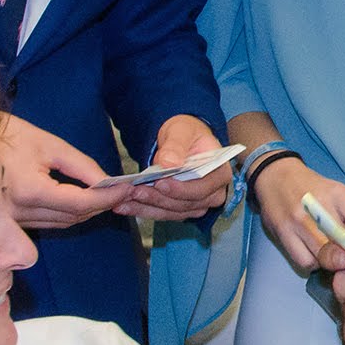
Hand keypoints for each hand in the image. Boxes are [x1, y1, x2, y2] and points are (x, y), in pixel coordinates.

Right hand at [0, 111, 129, 227]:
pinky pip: (47, 223)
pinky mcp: (9, 222)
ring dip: (86, 212)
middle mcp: (20, 213)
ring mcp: (12, 222)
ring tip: (106, 194)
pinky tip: (80, 199)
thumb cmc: (5, 135)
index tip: (127, 187)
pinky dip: (67, 214)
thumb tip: (107, 182)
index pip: (79, 204)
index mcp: (29, 192)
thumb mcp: (47, 144)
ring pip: (61, 224)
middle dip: (101, 205)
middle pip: (73, 218)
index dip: (107, 198)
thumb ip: (80, 165)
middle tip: (123, 190)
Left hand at [112, 114, 230, 220]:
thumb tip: (168, 163)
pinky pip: (164, 213)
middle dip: (159, 199)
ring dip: (147, 208)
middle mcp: (213, 193)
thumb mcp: (181, 131)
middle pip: (187, 204)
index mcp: (220, 173)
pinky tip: (125, 206)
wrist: (180, 139)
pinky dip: (144, 210)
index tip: (160, 183)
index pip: (203, 189)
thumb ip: (176, 146)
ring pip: (173, 212)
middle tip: (135, 191)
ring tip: (124, 201)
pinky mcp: (181, 208)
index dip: (182, 190)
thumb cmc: (186, 133)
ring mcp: (197, 203)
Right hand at [250, 156, 344, 271]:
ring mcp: (299, 221)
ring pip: (323, 259)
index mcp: (339, 194)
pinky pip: (305, 262)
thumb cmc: (314, 189)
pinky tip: (313, 253)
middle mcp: (319, 207)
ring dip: (329, 262)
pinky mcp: (282, 233)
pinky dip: (312, 263)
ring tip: (329, 254)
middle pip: (343, 248)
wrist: (276, 177)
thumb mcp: (339, 194)